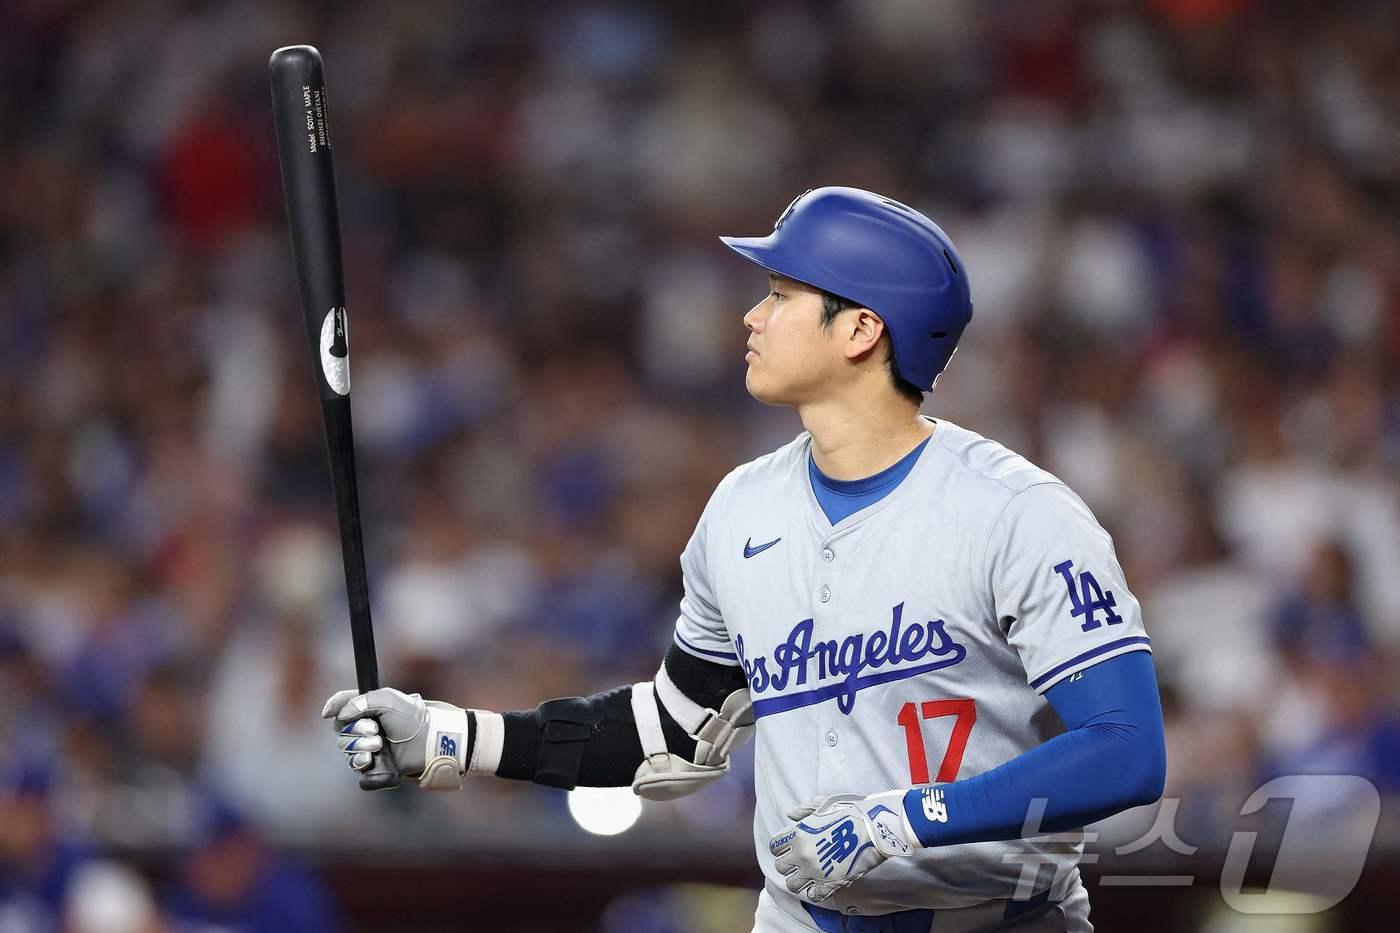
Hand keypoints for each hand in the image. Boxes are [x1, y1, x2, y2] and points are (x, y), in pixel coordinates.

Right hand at [321, 688, 471, 789]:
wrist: (430, 741)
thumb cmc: (413, 718)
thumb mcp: (387, 699)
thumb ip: (359, 701)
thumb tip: (339, 715)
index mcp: (369, 710)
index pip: (342, 707)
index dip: (333, 708)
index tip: (328, 712)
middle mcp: (368, 730)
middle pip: (341, 733)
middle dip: (355, 731)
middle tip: (375, 731)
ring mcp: (373, 751)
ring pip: (348, 753)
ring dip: (359, 748)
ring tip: (378, 745)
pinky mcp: (379, 769)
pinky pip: (361, 774)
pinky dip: (363, 767)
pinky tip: (369, 761)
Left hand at [768, 791, 918, 901]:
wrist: (875, 828)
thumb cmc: (851, 812)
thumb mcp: (825, 804)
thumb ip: (804, 810)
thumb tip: (790, 815)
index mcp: (798, 834)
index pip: (775, 847)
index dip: (782, 848)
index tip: (790, 848)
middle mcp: (801, 854)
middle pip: (781, 867)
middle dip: (789, 865)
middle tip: (801, 861)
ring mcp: (814, 871)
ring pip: (792, 885)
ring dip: (799, 881)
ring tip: (809, 875)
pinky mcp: (829, 884)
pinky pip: (812, 896)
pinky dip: (815, 892)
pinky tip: (821, 884)